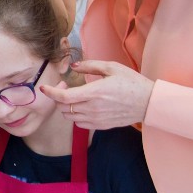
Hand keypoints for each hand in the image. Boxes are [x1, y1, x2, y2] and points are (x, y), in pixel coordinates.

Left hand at [40, 60, 154, 129]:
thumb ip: (90, 66)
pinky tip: (82, 106)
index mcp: (94, 92)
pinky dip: (75, 116)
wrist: (149, 103)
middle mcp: (93, 108)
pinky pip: (79, 123)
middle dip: (58, 97)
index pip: (63, 97)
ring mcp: (97, 119)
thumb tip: (73, 66)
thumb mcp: (112, 67)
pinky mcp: (101, 126)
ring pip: (69, 116)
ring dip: (66, 107)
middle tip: (65, 87)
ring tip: (74, 97)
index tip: (43, 87)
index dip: (50, 93)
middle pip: (62, 107)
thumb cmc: (132, 82)